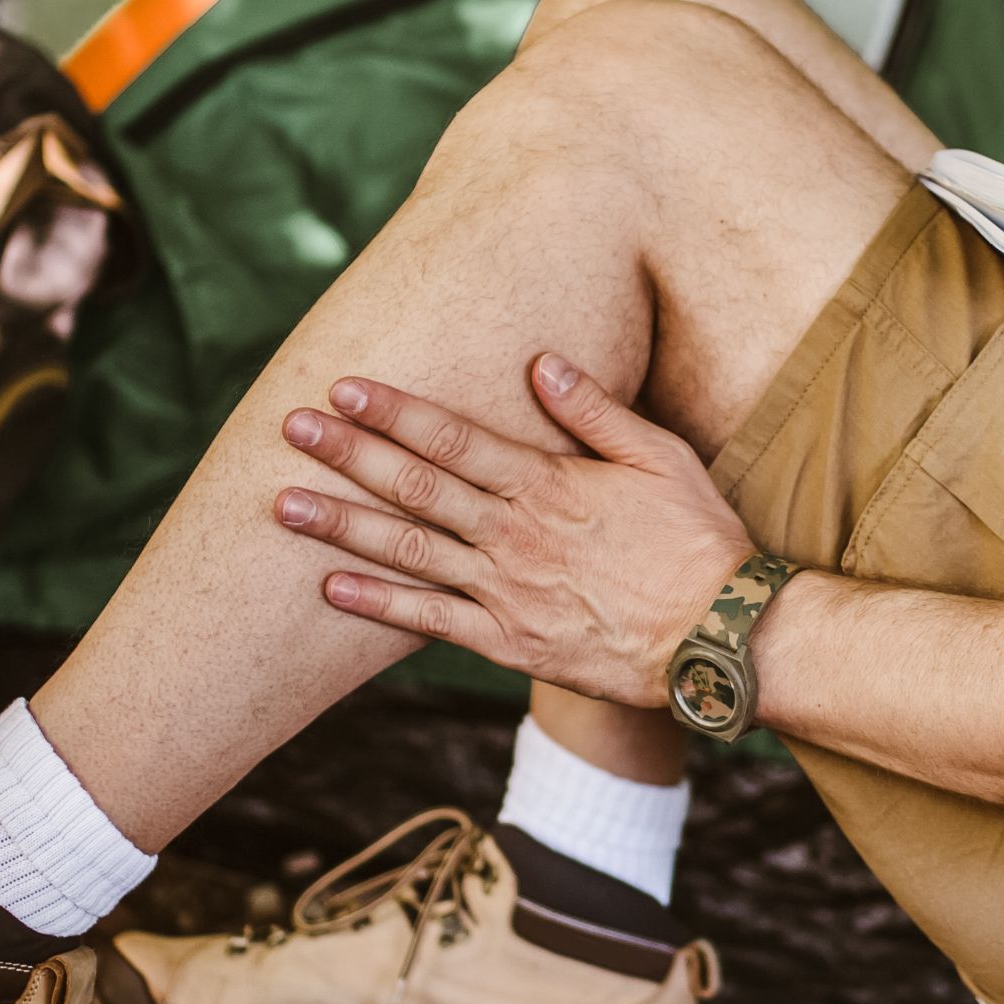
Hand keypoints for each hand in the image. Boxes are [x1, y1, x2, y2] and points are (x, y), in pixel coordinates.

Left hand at [275, 358, 754, 707]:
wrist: (721, 639)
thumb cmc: (700, 541)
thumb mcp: (661, 458)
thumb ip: (596, 411)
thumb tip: (542, 361)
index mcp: (549, 483)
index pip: (453, 436)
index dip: (393, 410)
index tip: (344, 386)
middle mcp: (515, 534)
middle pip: (414, 485)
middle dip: (347, 453)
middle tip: (291, 427)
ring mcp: (507, 591)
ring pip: (408, 550)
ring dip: (341, 525)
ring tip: (282, 506)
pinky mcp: (510, 642)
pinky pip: (431, 621)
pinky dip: (378, 605)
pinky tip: (330, 587)